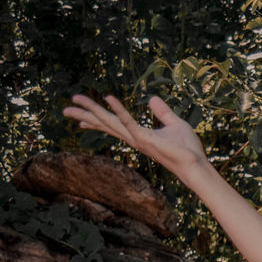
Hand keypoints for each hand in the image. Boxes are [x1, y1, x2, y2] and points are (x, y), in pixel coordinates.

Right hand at [62, 94, 208, 176]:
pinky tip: (108, 98)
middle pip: (105, 124)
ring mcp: (137, 139)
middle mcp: (134, 138)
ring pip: (110, 122)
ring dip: (93, 109)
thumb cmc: (187, 148)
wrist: (196, 164)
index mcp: (138, 134)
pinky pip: (129, 122)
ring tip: (76, 99)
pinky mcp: (145, 139)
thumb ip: (162, 112)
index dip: (97, 120)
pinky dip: (119, 110)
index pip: (113, 125)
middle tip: (65, 109)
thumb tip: (152, 98)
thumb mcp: (174, 124)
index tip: (80, 118)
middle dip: (86, 115)